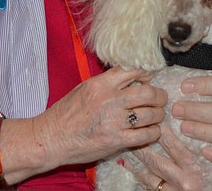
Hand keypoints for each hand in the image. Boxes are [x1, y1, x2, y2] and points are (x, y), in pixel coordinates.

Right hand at [32, 67, 166, 168]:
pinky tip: (151, 131)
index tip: (150, 79)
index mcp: (101, 84)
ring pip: (150, 114)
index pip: (133, 71)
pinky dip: (153, 133)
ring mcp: (114, 121)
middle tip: (160, 99)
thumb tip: (133, 76)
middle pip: (148, 92)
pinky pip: (145, 135)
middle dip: (159, 95)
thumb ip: (108, 82)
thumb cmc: (67, 113)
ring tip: (157, 116)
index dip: (147, 74)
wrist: (52, 138)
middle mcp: (110, 100)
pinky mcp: (116, 141)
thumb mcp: (85, 88)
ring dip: (158, 115)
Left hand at [122, 125, 205, 190]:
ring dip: (136, 160)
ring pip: (147, 175)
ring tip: (128, 146)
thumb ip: (195, 151)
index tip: (153, 120)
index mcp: (194, 169)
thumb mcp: (209, 166)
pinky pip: (146, 186)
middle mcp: (183, 182)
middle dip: (143, 145)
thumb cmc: (211, 183)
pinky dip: (137, 175)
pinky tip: (129, 165)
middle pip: (156, 161)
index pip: (174, 146)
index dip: (161, 132)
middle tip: (133, 131)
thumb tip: (183, 128)